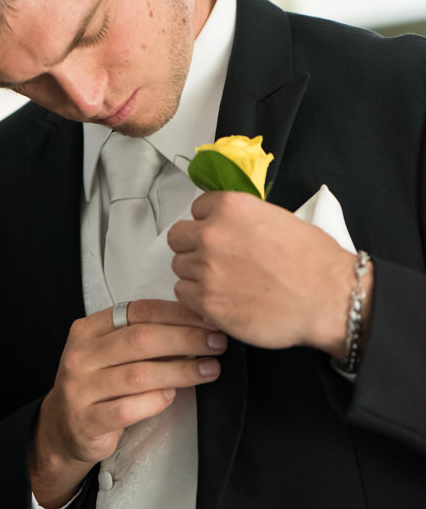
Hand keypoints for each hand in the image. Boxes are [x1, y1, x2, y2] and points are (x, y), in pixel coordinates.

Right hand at [29, 299, 225, 507]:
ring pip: (139, 375)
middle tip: (215, 343)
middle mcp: (81, 355)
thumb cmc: (96, 386)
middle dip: (186, 339)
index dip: (178, 314)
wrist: (63, 428)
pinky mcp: (87, 420)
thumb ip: (144, 338)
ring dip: (181, 371)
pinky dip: (156, 401)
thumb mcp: (110, 353)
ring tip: (208, 370)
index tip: (207, 319)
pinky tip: (173, 396)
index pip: (139, 311)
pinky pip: (128, 409)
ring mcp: (80, 388)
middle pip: (141, 340)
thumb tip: (197, 326)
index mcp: (89, 330)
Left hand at [168, 191, 370, 354]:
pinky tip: (221, 299)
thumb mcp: (277, 218)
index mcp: (231, 207)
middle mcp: (212, 234)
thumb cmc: (314, 262)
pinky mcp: (206, 300)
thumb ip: (242, 219)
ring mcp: (206, 268)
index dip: (207, 224)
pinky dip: (198, 298)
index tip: (217, 235)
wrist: (328, 298)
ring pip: (180, 267)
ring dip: (196, 274)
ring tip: (224, 283)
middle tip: (215, 261)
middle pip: (179, 238)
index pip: (196, 209)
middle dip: (194, 248)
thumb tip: (227, 226)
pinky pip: (183, 294)